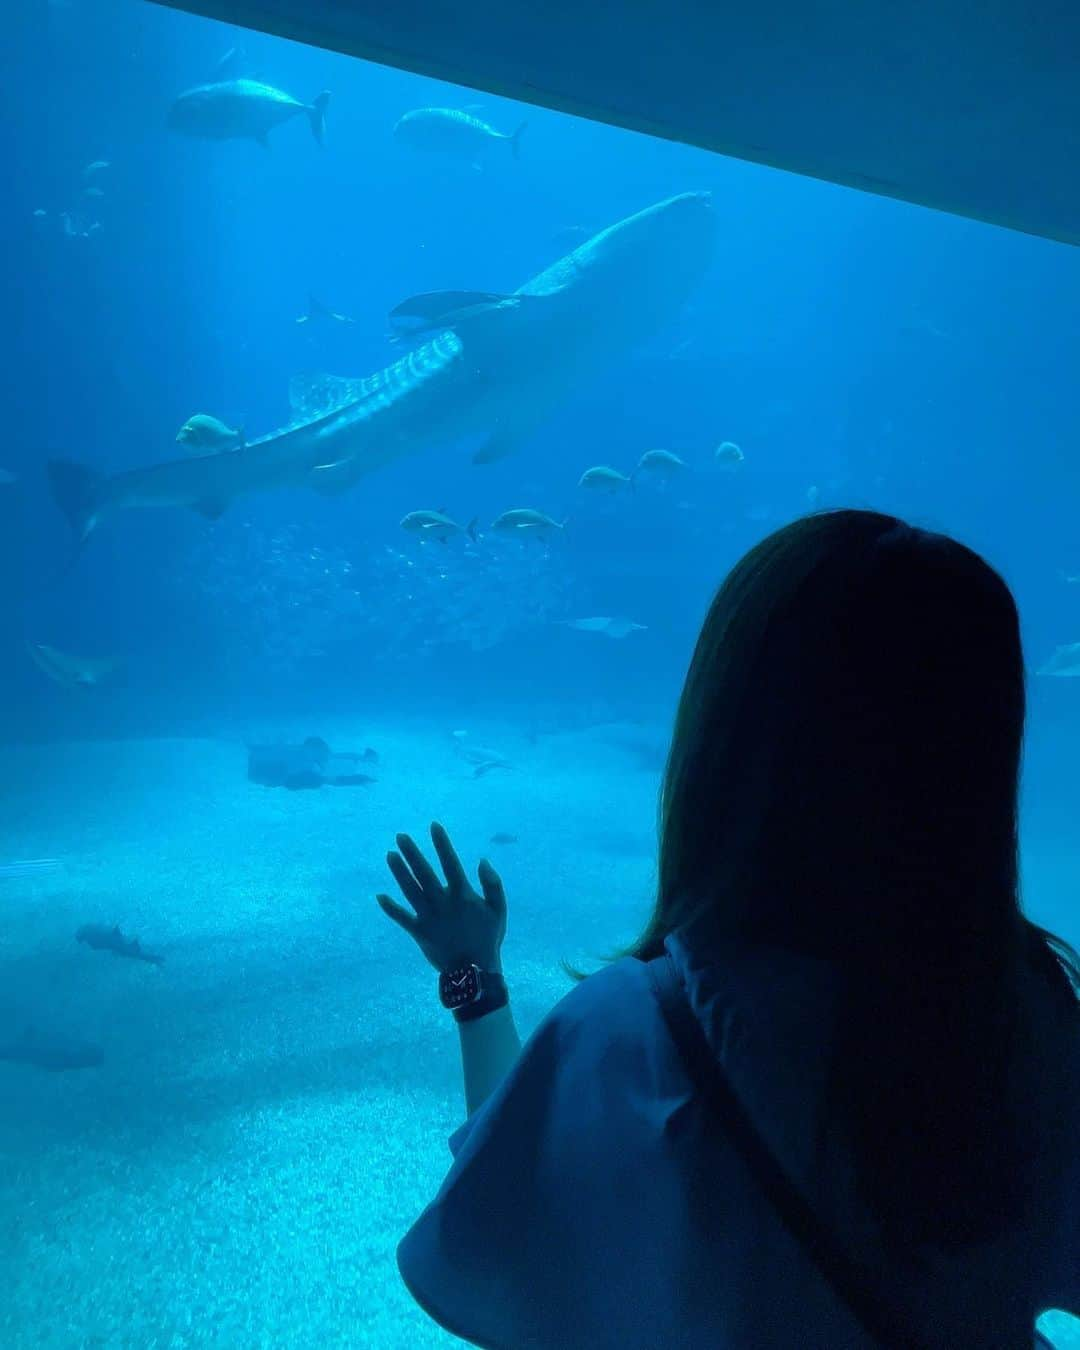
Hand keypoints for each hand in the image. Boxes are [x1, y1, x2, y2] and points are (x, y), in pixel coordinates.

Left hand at [377, 821, 506, 972]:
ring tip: (389, 855)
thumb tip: (482, 861)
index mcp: (462, 895)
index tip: (433, 825)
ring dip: (399, 872)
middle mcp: (442, 903)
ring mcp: (429, 917)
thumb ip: (493, 884)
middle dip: (412, 853)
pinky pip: (402, 918)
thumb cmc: (487, 938)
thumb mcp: (499, 910)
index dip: (442, 844)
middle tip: (400, 836)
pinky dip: (391, 908)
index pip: (450, 863)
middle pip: (424, 873)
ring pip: (410, 890)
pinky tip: (379, 896)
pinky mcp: (419, 933)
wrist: (473, 972)